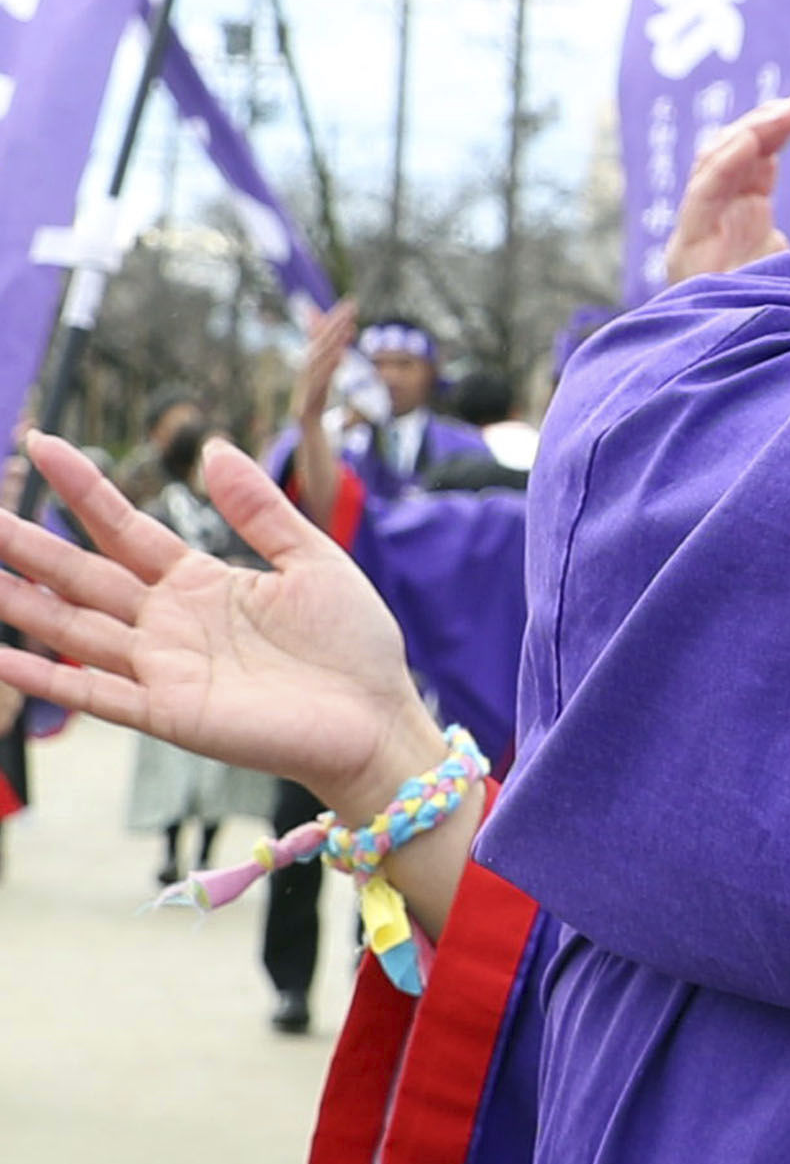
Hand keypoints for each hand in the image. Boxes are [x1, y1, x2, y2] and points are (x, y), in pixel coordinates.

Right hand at [0, 429, 440, 817]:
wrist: (378, 720)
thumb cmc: (353, 645)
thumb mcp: (314, 560)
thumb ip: (260, 510)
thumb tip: (214, 449)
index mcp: (199, 582)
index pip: (124, 528)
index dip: (83, 488)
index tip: (42, 443)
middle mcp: (167, 622)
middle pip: (81, 574)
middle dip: (28, 544)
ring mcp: (162, 667)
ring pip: (71, 627)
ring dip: (20, 602)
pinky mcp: (167, 712)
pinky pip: (93, 692)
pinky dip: (44, 677)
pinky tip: (1, 657)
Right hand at [292, 298, 356, 427]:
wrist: (306, 423)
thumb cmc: (316, 397)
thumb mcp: (326, 376)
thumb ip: (333, 361)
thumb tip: (342, 347)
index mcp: (311, 359)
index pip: (324, 333)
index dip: (336, 317)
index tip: (351, 302)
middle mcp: (307, 365)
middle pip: (322, 339)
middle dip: (337, 321)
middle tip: (353, 305)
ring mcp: (306, 378)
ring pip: (321, 356)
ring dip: (335, 341)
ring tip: (350, 327)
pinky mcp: (308, 392)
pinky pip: (320, 377)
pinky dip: (330, 365)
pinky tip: (341, 355)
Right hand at [663, 92, 789, 284]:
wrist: (771, 377)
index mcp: (743, 222)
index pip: (754, 158)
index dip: (779, 126)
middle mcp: (716, 224)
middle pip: (731, 153)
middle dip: (766, 122)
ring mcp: (698, 238)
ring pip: (713, 165)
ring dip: (750, 132)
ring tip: (788, 113)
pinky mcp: (688, 254)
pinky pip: (702, 197)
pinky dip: (724, 164)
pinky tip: (753, 140)